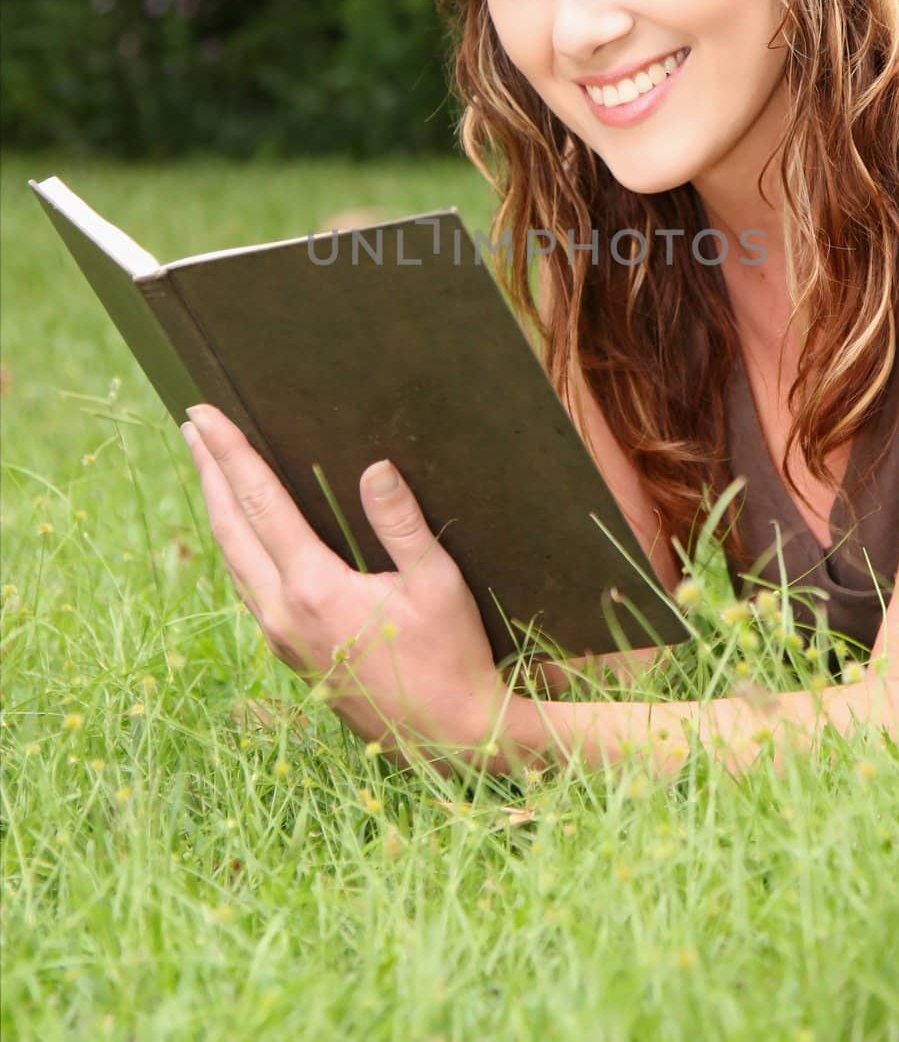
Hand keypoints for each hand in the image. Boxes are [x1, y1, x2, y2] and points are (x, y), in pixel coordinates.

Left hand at [180, 404, 515, 772]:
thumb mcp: (437, 583)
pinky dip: (234, 545)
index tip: (203, 416)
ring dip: (216, 508)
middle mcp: (282, 613)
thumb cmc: (450, 658)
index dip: (230, 454)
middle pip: (229, 527)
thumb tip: (375, 467)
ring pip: (232, 560)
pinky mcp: (288, 653)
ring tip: (207, 469)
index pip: (259, 503)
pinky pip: (246, 586)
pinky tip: (241, 535)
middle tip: (193, 426)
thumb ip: (401, 523)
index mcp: (314, 588)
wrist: (447, 738)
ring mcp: (280, 637)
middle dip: (208, 472)